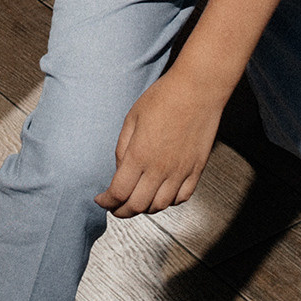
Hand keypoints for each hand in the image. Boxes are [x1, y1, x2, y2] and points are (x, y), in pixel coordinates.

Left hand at [95, 68, 224, 215]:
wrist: (198, 89)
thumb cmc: (164, 97)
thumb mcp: (132, 118)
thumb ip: (122, 148)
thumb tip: (119, 170)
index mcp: (139, 155)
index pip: (118, 193)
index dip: (106, 202)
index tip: (101, 200)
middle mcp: (160, 168)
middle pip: (137, 205)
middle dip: (122, 211)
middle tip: (115, 206)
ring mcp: (180, 171)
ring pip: (160, 206)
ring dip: (145, 208)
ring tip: (137, 200)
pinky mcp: (196, 169)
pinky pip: (182, 197)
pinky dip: (169, 202)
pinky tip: (162, 193)